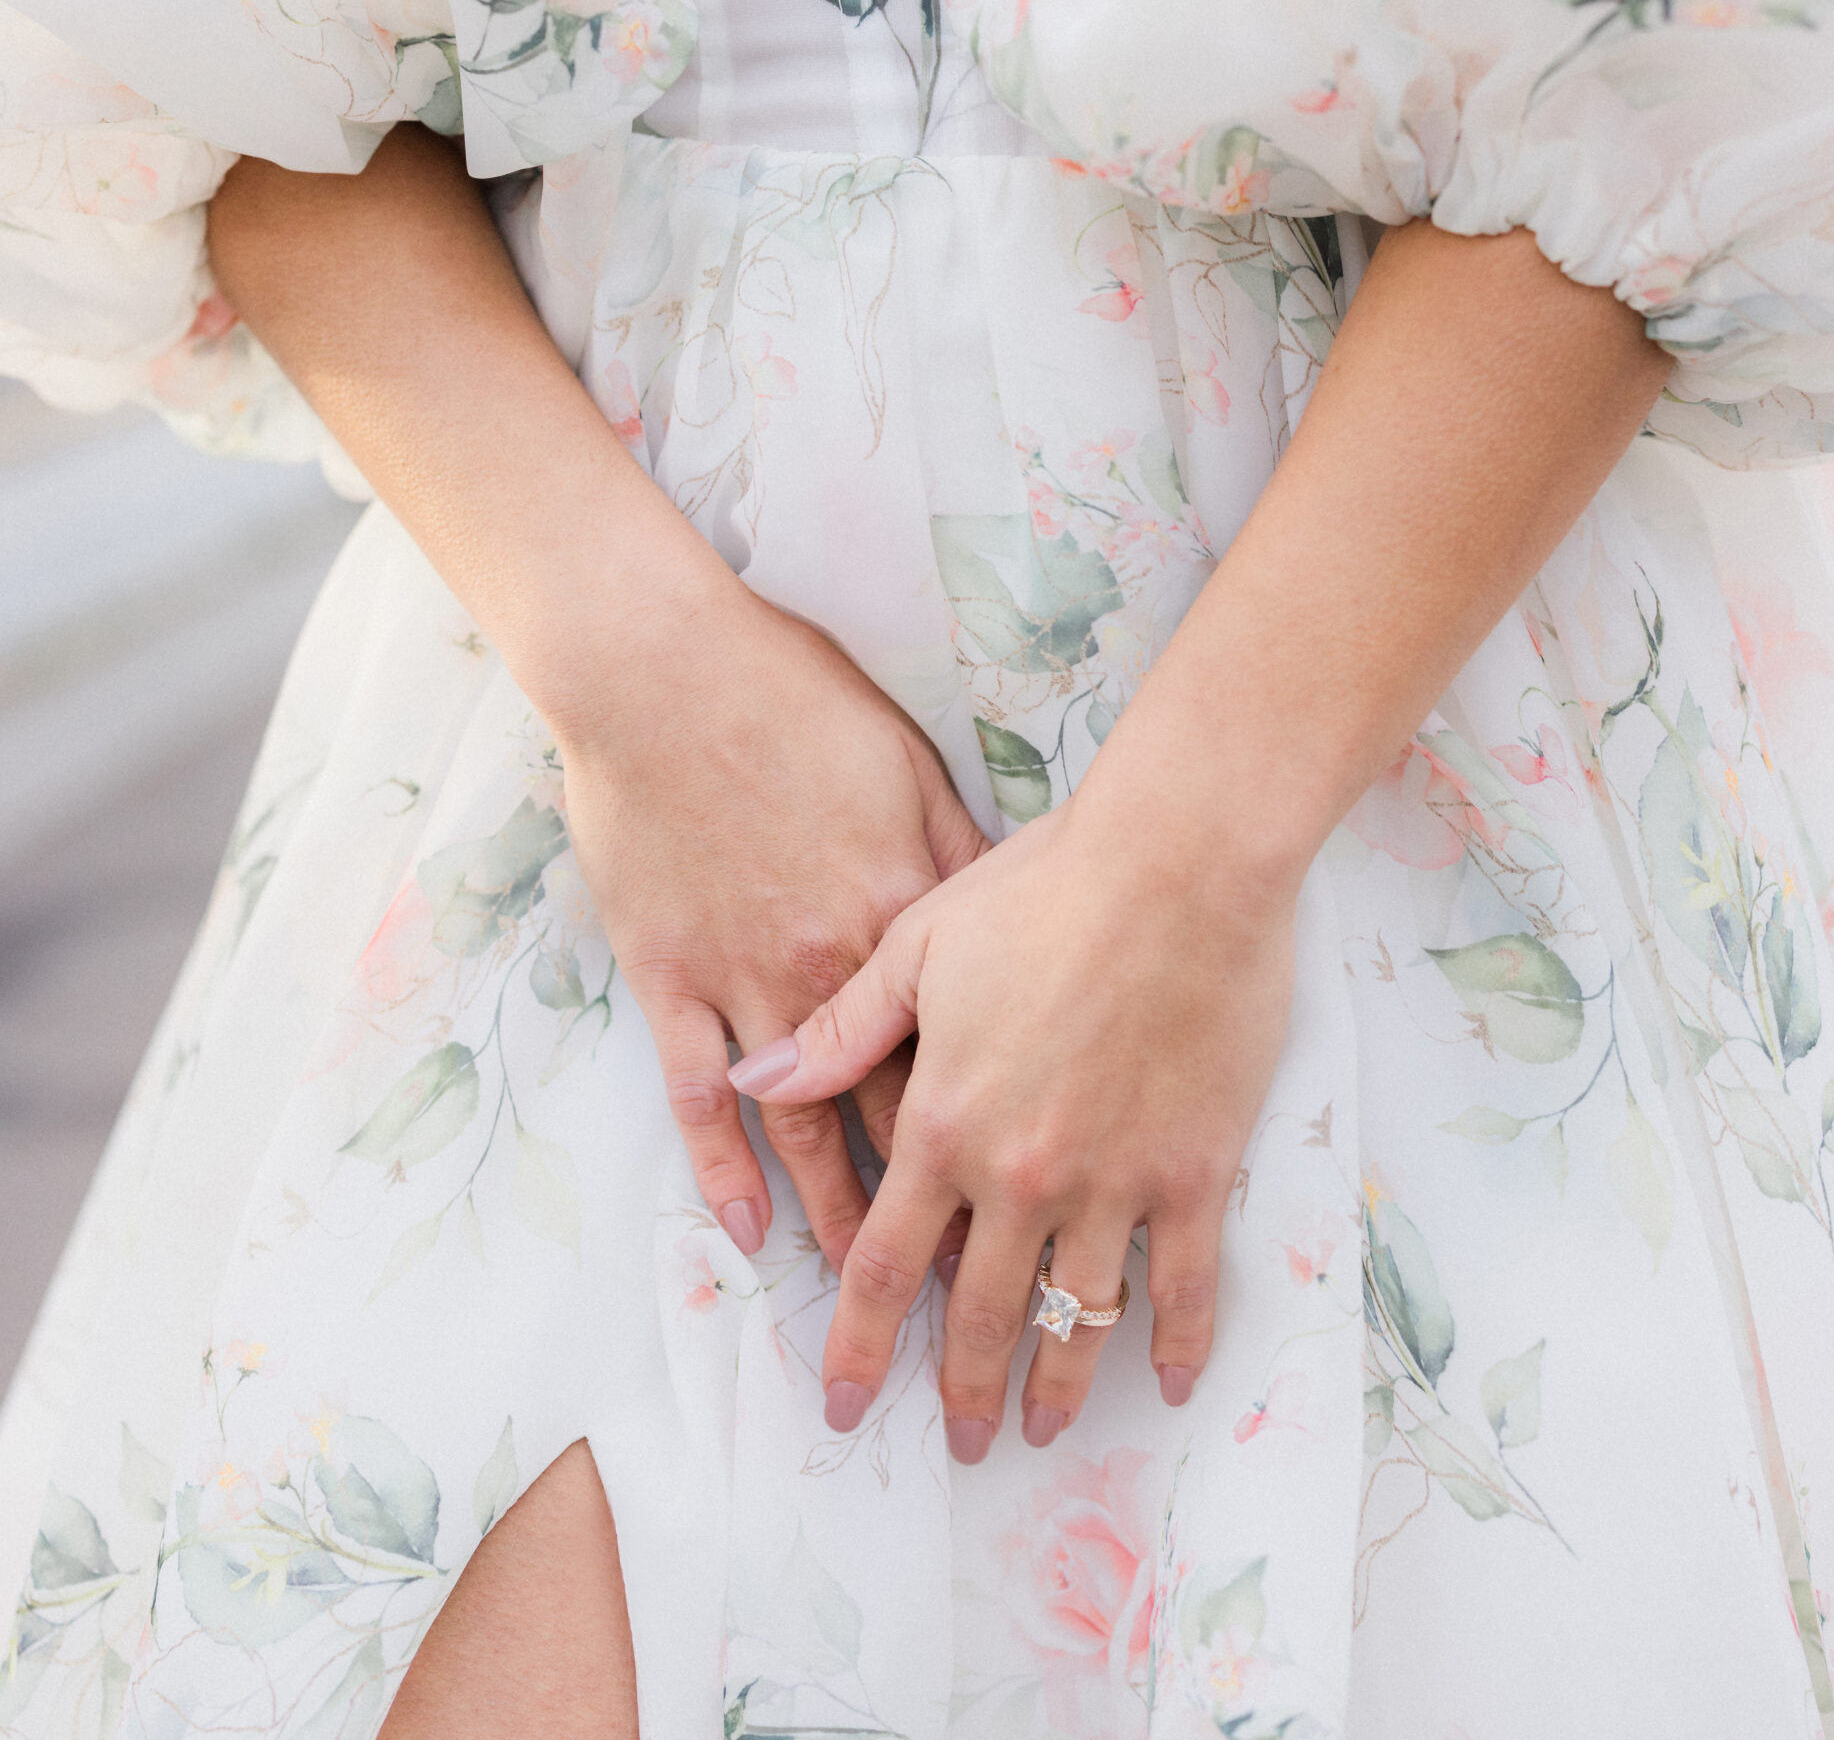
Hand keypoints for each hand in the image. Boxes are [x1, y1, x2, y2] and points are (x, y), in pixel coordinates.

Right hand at [555, 572, 987, 1271]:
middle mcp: (832, 968)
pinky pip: (702, 1095)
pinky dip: (723, 1169)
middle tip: (974, 1290)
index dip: (1005, 1129)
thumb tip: (1020, 918)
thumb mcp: (909, 765)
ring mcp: (745, 979)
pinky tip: (746, 1234)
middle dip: (938, 1206)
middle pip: (897, 1110)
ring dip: (839, 1216)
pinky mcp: (670, 975)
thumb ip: (961, 854)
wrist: (661, 669)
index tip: (1042, 1194)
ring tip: (871, 1294)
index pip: (968, 1049)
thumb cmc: (791, 697)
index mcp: (903, 916)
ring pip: (806, 1126)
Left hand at [729, 799, 1297, 1456]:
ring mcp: (1113, 1181)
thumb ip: (839, 1030)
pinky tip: (1169, 1381)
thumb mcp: (917, 945)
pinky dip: (1175, 1343)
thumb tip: (753, 1077)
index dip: (863, 1344)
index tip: (845, 1402)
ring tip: (1046, 1429)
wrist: (1178, 862)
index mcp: (943, 1123)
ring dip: (1059, 1386)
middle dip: (965, 1390)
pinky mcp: (1193, 1171)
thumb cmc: (1043, 885)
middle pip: (981, 1313)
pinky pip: (1183, 1284)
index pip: (885, 1264)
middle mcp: (1021, 1174)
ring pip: (1078, 1316)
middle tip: (963, 1444)